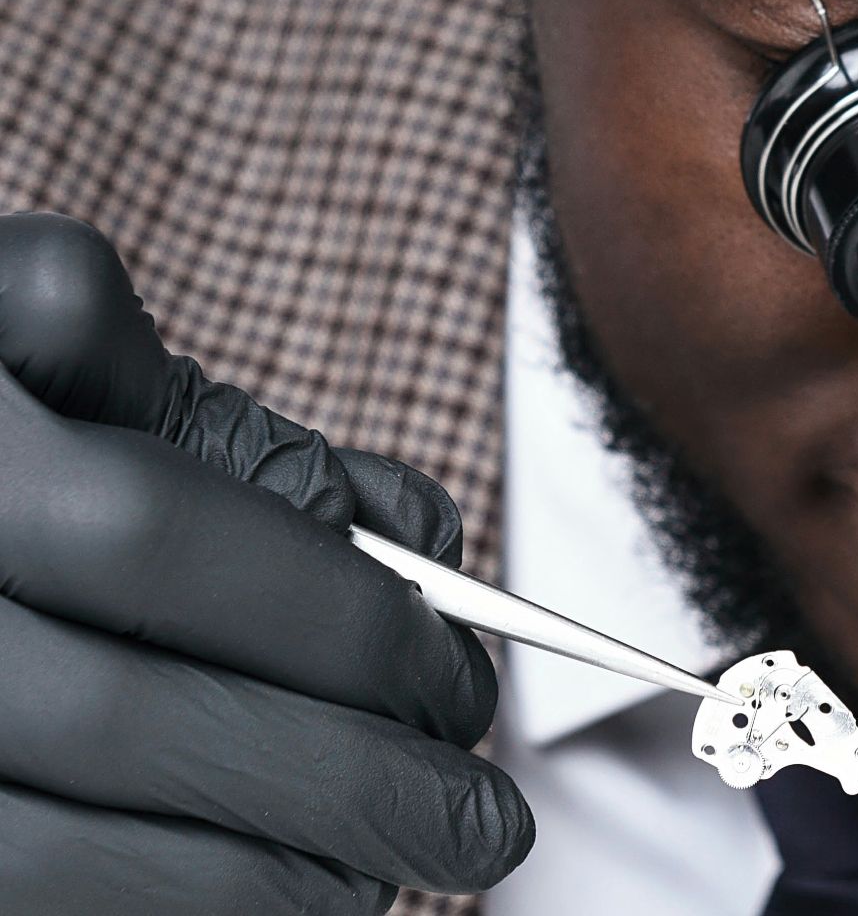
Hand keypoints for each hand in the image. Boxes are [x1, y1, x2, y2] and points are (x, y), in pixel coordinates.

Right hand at [0, 213, 532, 913]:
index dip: (333, 619)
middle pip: (123, 722)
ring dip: (245, 884)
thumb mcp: (26, 331)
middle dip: (336, 783)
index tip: (453, 677)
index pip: (156, 539)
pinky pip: (17, 903)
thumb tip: (417, 530)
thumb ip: (205, 414)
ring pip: (44, 857)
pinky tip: (256, 905)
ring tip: (373, 884)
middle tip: (478, 823)